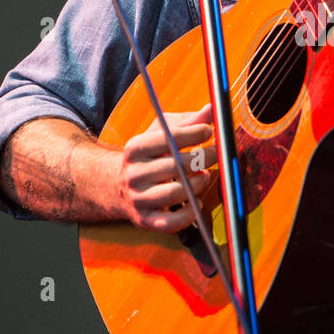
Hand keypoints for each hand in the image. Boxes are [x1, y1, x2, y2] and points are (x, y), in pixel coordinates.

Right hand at [117, 105, 216, 231]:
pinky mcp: (145, 220)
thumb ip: (187, 122)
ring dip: (198, 183)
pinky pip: (172, 222)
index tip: (208, 131)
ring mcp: (138, 198)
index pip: (168, 138)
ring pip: (176, 193)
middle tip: (216, 153)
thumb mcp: (161, 133)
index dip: (193, 133)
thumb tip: (211, 110)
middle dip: (203, 157)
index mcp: (135, 149)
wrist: (118, 186)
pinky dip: (190, 213)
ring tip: (204, 175)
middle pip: (177, 166)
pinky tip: (196, 201)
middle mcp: (133, 174)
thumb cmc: (148, 157)